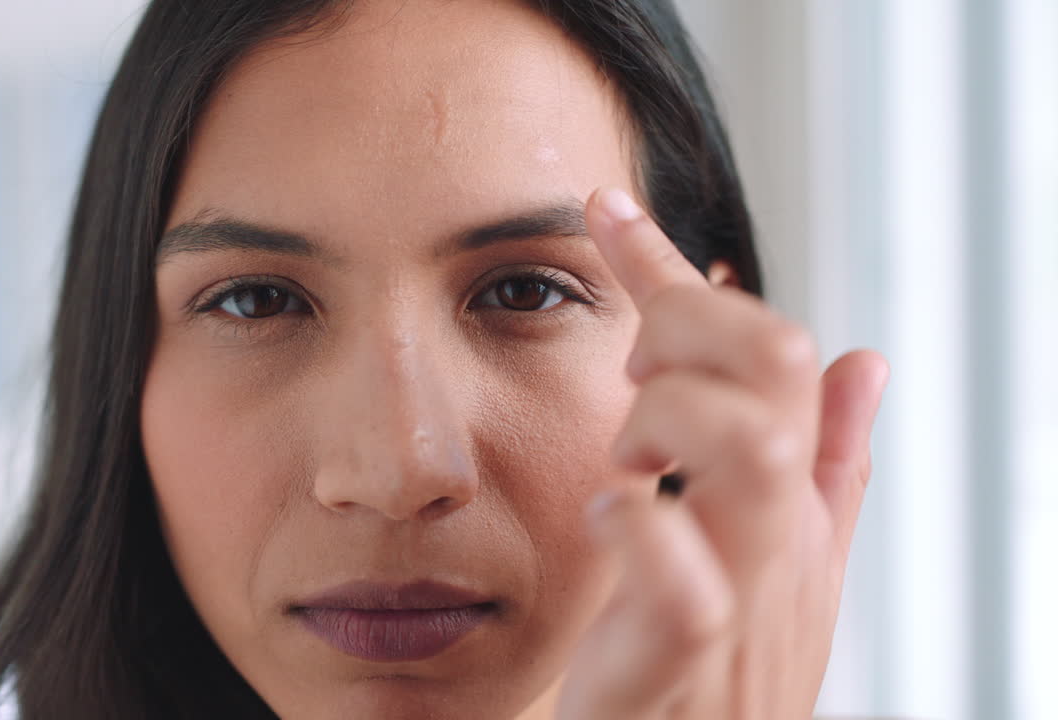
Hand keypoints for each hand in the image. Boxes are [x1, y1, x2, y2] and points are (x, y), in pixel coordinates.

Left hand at [554, 187, 888, 719]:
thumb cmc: (722, 670)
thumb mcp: (783, 561)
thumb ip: (822, 464)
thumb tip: (863, 360)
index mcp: (795, 498)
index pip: (773, 348)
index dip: (678, 270)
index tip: (599, 210)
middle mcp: (779, 531)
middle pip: (775, 365)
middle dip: (689, 329)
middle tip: (633, 374)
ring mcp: (742, 592)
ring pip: (748, 446)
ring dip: (668, 415)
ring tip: (628, 455)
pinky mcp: (683, 657)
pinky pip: (684, 576)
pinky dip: (639, 525)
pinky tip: (611, 513)